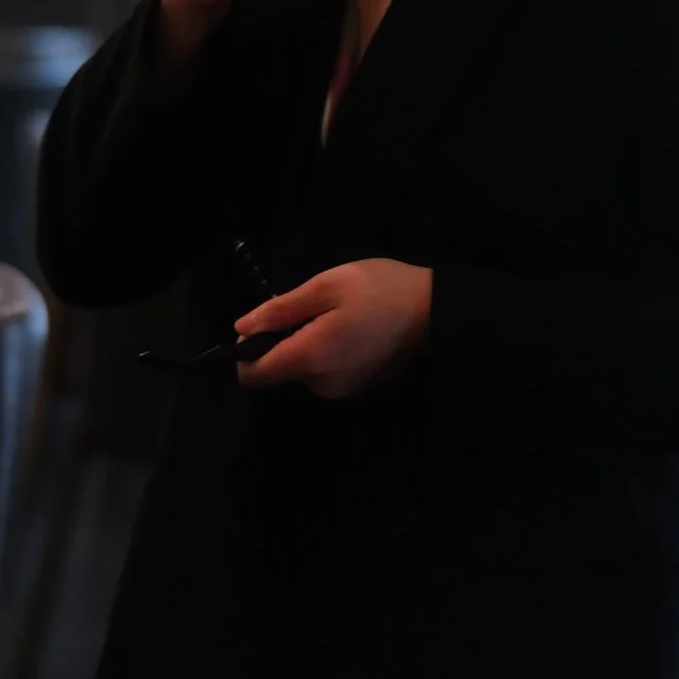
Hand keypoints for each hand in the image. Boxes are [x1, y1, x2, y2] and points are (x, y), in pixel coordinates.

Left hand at [237, 259, 432, 400]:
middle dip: (286, 340)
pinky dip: (329, 353)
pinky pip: (326, 373)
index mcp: (310, 359)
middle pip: (280, 370)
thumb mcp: (325, 287)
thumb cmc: (380, 290)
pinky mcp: (359, 388)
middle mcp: (322, 385)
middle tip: (315, 308)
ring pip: (304, 370)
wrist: (436, 311)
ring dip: (309, 345)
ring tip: (338, 316)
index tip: (263, 325)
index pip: (253, 376)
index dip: (246, 351)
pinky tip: (353, 330)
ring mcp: (343, 391)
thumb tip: (242, 329)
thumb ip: (280, 310)